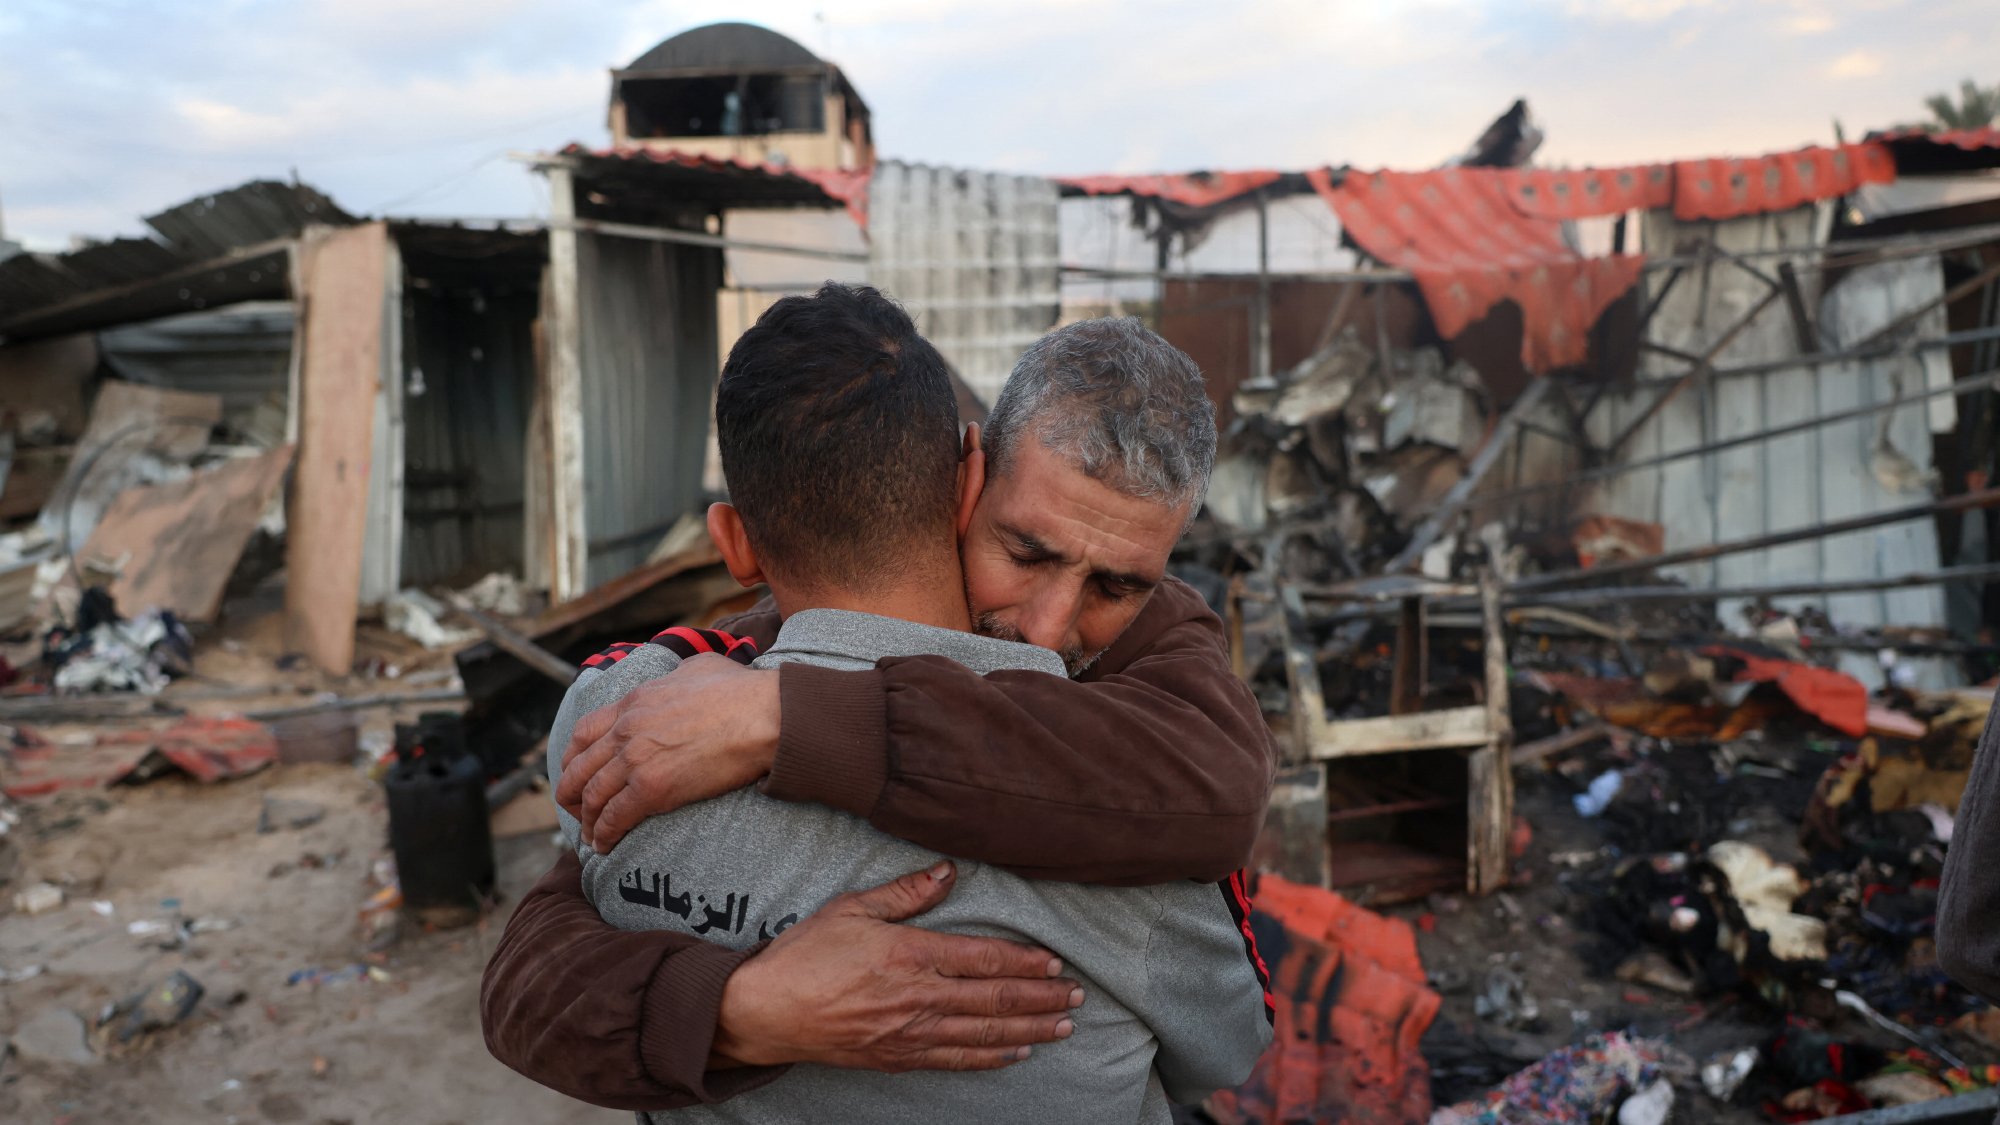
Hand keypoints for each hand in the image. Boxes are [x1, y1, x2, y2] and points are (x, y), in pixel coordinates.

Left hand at [559, 653, 780, 851]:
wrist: (764, 716)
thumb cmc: (742, 691)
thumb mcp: (698, 667)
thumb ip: (676, 675)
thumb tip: (681, 679)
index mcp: (634, 702)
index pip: (583, 732)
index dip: (573, 757)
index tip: (575, 771)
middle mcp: (626, 730)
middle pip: (579, 767)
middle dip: (571, 793)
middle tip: (576, 809)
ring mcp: (636, 760)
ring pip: (592, 796)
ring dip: (586, 820)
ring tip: (590, 836)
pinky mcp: (652, 789)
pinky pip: (614, 818)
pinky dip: (604, 835)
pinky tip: (605, 845)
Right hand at [713, 862, 1081, 1071]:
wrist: (764, 1012)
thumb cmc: (804, 955)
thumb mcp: (852, 908)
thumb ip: (905, 893)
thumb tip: (948, 871)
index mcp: (911, 954)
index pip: (984, 958)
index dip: (1025, 962)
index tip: (1056, 963)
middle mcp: (918, 997)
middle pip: (995, 999)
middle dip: (1042, 998)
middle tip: (1078, 997)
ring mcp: (910, 1032)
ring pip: (985, 1034)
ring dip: (1029, 1030)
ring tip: (1063, 1027)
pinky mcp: (898, 1057)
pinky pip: (956, 1060)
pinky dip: (991, 1058)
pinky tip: (1016, 1054)